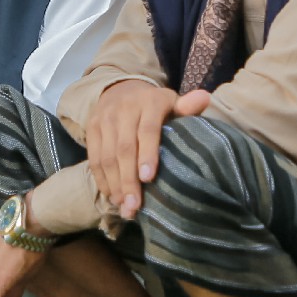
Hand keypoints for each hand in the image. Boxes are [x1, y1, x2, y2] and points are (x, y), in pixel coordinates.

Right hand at [84, 80, 210, 219]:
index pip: (147, 131)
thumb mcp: (173, 103)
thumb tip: (205, 98)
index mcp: (149, 102)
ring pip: (107, 156)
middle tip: (135, 205)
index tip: (148, 178)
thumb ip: (188, 107)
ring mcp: (105, 119)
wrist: (121, 89)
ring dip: (115, 184)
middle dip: (128, 179)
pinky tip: (112, 196)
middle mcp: (124, 109)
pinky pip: (94, 158)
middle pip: (124, 149)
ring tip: (124, 207)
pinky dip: (101, 179)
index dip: (147, 155)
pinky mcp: (91, 128)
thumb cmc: (155, 106)